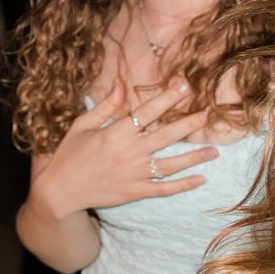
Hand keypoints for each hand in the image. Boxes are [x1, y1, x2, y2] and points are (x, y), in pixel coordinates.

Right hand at [29, 77, 218, 218]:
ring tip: (215, 151)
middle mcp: (130, 152)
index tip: (186, 87)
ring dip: (195, 157)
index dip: (168, 98)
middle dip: (189, 124)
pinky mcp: (136, 191)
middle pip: (167, 135)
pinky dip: (184, 185)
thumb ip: (106, 105)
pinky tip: (200, 179)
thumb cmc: (69, 154)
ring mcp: (135, 173)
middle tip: (207, 115)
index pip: (148, 111)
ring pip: (172, 163)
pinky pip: (165, 188)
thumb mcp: (83, 125)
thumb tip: (122, 82)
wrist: (59, 190)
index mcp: (116, 132)